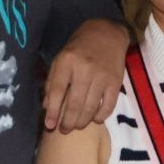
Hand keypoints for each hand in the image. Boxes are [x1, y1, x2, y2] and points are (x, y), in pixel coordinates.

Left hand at [43, 18, 126, 132]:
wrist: (107, 33)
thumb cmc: (79, 48)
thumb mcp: (60, 59)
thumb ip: (52, 82)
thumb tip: (47, 107)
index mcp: (67, 62)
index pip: (58, 91)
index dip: (53, 111)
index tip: (49, 125)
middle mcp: (84, 69)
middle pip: (75, 103)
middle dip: (68, 121)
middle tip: (64, 130)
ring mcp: (102, 76)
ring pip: (90, 107)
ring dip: (82, 121)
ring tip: (77, 126)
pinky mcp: (116, 81)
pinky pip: (108, 105)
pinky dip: (101, 116)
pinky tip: (95, 119)